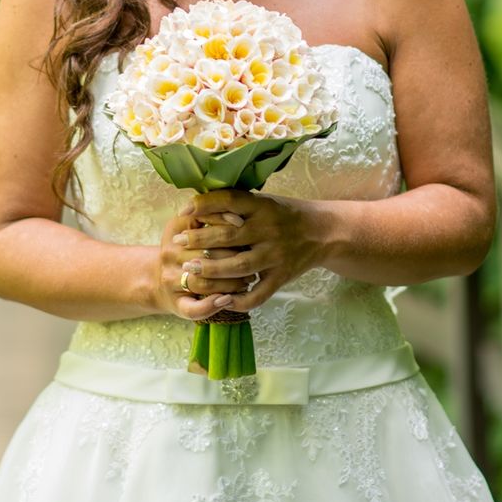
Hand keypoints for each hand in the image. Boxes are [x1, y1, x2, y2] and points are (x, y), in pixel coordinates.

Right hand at [156, 206, 248, 320]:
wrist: (157, 278)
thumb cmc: (187, 248)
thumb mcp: (192, 226)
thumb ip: (213, 217)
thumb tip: (239, 218)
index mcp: (174, 230)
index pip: (201, 224)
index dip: (223, 224)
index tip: (242, 224)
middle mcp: (168, 254)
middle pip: (205, 255)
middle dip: (233, 257)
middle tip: (253, 259)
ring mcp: (170, 281)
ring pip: (204, 282)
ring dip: (230, 282)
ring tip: (249, 279)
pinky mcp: (176, 304)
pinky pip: (194, 309)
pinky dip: (211, 305)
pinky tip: (227, 300)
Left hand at [170, 189, 330, 311]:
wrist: (325, 231)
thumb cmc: (285, 213)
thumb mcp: (264, 200)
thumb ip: (236, 202)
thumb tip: (196, 202)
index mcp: (263, 206)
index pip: (230, 200)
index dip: (205, 205)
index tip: (184, 211)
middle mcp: (270, 230)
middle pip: (229, 236)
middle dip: (199, 240)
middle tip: (177, 242)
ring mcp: (277, 255)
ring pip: (239, 267)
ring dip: (212, 270)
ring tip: (190, 269)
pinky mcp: (283, 276)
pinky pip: (259, 293)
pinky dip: (240, 300)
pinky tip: (221, 300)